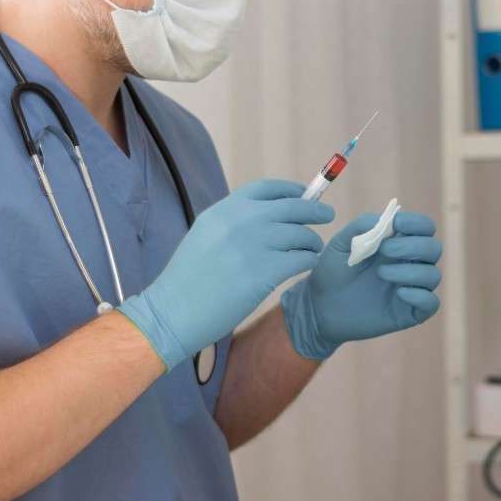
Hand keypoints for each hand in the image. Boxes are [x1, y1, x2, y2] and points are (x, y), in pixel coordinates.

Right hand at [119, 179, 334, 370]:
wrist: (173, 311)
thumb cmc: (188, 280)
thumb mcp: (206, 235)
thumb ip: (235, 222)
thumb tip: (271, 215)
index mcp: (224, 210)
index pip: (267, 188)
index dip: (291, 189)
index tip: (305, 194)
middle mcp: (241, 221)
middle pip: (292, 207)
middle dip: (314, 211)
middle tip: (326, 216)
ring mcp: (255, 245)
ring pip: (302, 234)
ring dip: (311, 242)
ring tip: (311, 249)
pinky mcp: (266, 272)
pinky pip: (302, 259)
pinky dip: (309, 261)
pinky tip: (307, 264)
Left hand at [281, 209, 441, 360]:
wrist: (320, 307)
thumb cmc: (332, 272)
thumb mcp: (340, 243)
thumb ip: (362, 226)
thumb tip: (387, 219)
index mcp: (398, 243)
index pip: (424, 227)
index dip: (417, 223)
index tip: (396, 224)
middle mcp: (409, 264)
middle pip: (434, 248)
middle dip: (412, 246)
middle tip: (384, 249)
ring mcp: (411, 288)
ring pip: (433, 275)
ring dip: (411, 271)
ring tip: (381, 273)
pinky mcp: (410, 312)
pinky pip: (432, 303)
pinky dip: (420, 295)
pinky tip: (399, 293)